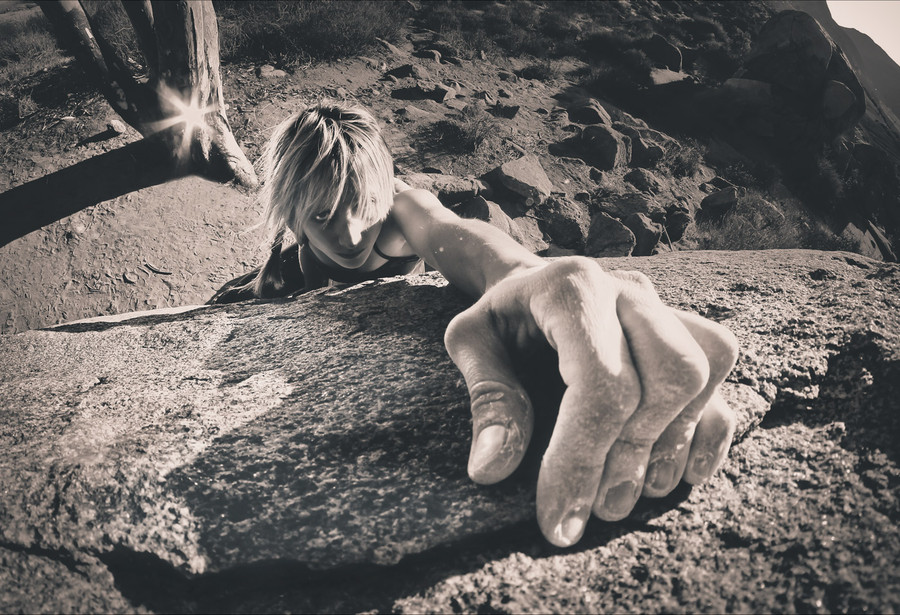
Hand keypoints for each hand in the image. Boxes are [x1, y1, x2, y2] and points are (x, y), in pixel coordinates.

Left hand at [443, 257, 738, 546]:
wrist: (531, 285)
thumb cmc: (501, 320)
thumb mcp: (471, 344)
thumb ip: (487, 399)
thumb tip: (492, 470)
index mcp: (572, 287)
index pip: (601, 383)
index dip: (583, 460)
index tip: (559, 521)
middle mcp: (628, 291)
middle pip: (670, 375)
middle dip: (634, 456)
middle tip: (598, 510)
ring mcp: (663, 306)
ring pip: (703, 370)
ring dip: (674, 445)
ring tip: (631, 494)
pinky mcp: (685, 328)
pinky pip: (720, 369)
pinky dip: (710, 429)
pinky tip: (681, 473)